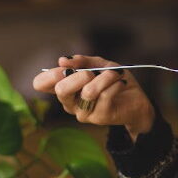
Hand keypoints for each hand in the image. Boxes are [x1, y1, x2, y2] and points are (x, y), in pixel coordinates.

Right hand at [32, 55, 154, 141]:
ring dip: (105, 77)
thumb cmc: (114, 81)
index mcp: (65, 88)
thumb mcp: (99, 65)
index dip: (49, 74)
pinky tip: (121, 83)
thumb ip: (82, 61)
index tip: (65, 67)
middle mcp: (69, 103)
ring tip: (115, 74)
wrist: (137, 100)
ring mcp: (83, 112)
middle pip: (61, 90)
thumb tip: (62, 60)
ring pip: (88, 91)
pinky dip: (115, 84)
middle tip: (92, 72)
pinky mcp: (99, 117)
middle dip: (79, 75)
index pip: (40, 84)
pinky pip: (106, 95)